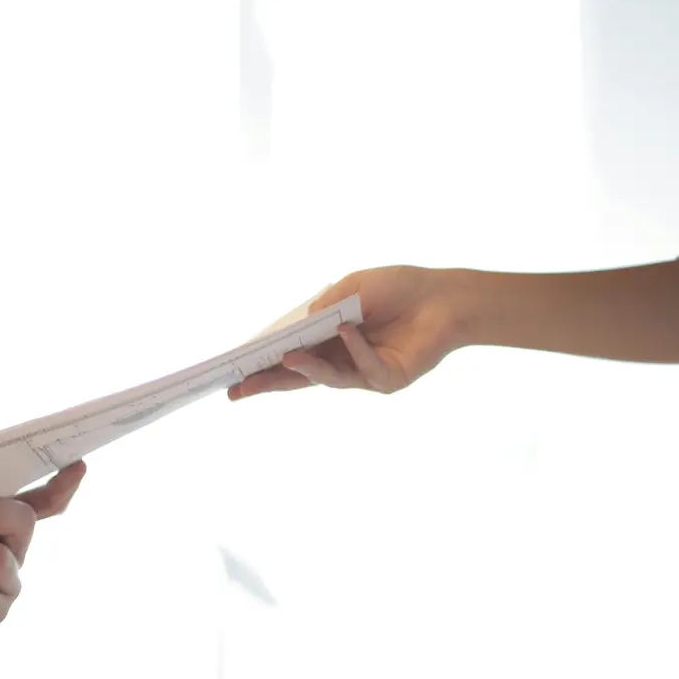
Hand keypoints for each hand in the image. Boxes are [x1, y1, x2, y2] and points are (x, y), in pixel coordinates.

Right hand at [227, 266, 460, 399]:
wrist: (445, 296)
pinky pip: (365, 368)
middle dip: (268, 382)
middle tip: (238, 390)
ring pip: (327, 377)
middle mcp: (341, 360)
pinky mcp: (388, 379)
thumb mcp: (353, 287)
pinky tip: (346, 331)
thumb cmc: (399, 288)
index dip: (263, 364)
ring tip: (285, 356)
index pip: (290, 356)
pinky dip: (355, 349)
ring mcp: (363, 373)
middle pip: (299, 376)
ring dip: (306, 367)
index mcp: (328, 340)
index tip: (234, 372)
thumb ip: (326, 306)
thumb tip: (299, 326)